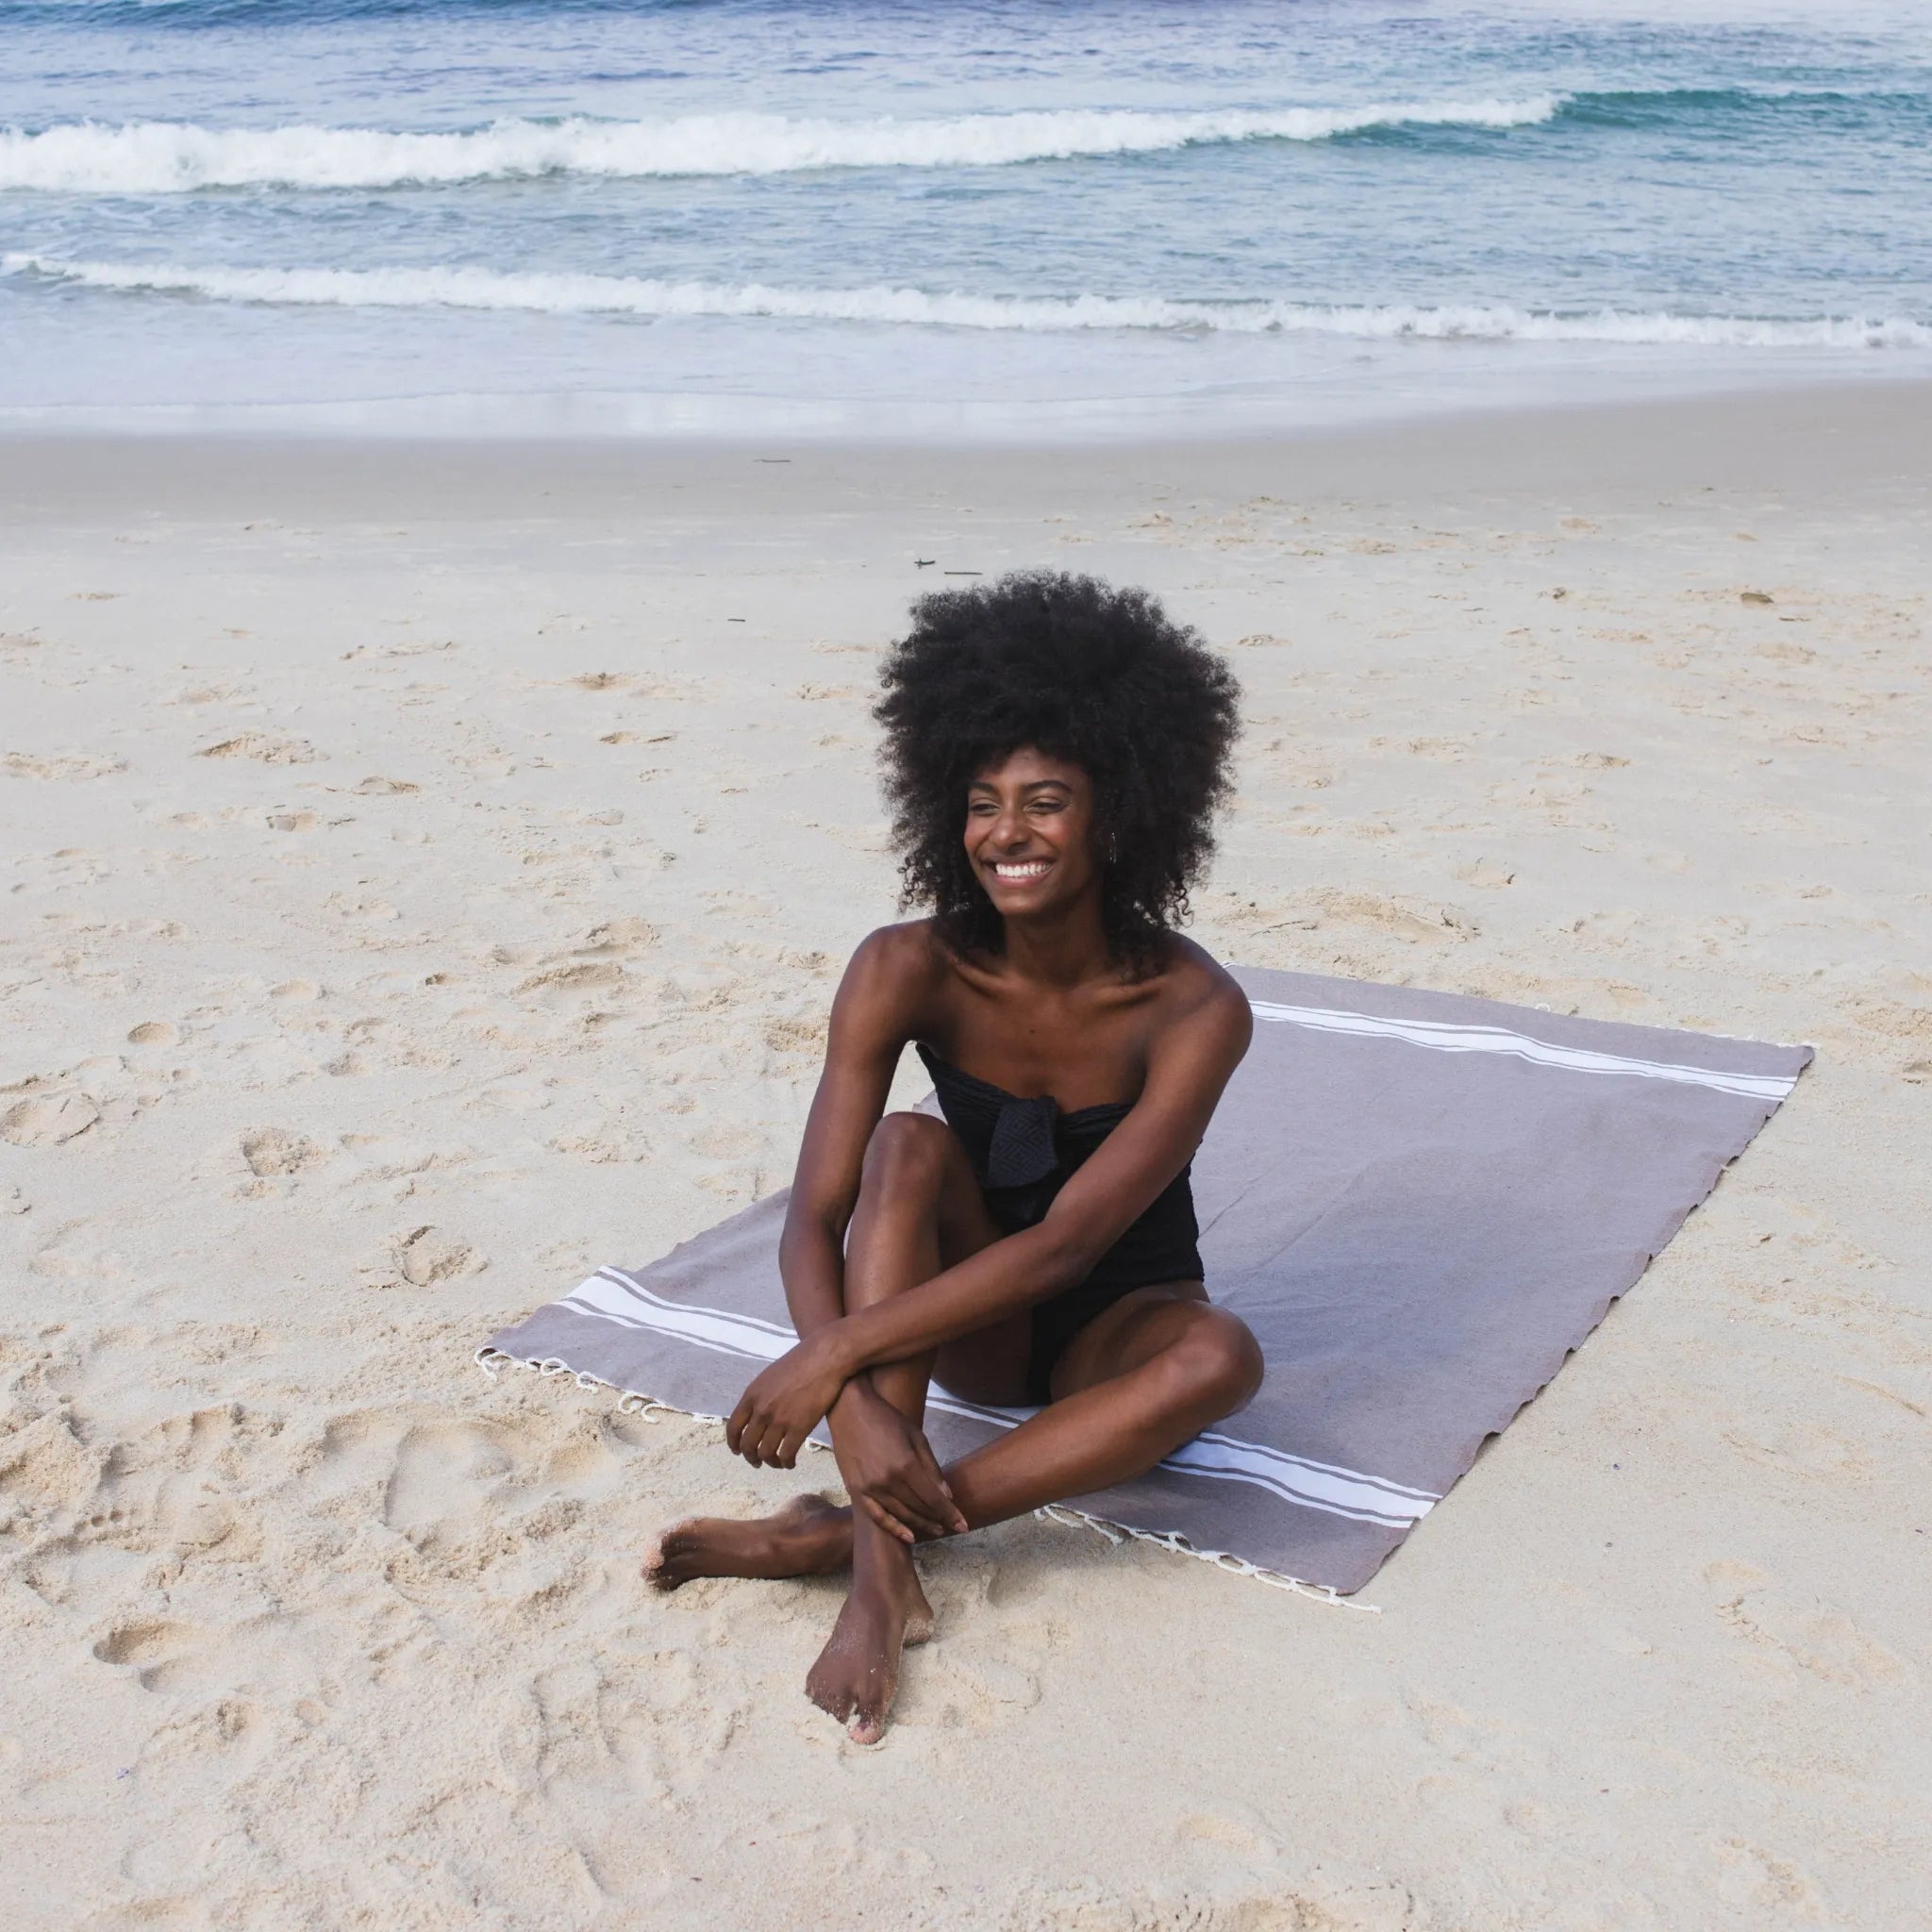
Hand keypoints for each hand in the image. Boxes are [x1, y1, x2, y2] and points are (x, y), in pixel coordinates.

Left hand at [726, 1331, 849, 1468]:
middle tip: (757, 1462)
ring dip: (770, 1462)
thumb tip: (757, 1414)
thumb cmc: (800, 1362)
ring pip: (766, 1453)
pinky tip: (791, 1463)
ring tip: (777, 1463)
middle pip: (748, 1445)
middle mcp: (761, 1410)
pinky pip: (786, 1454)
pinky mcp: (799, 1428)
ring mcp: (779, 1420)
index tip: (738, 1451)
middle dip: (751, 1457)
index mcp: (751, 1396)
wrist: (824, 1358)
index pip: (733, 1428)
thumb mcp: (769, 1376)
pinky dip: (786, 1463)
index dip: (734, 1444)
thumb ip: (759, 1395)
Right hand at [829, 1379, 967, 1544]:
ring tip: (937, 1530)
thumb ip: (932, 1468)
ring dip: (921, 1524)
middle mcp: (888, 1481)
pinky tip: (909, 1537)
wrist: (850, 1410)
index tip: (964, 1526)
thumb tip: (948, 1495)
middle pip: (919, 1508)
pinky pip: (877, 1517)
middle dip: (940, 1519)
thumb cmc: (887, 1419)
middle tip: (955, 1528)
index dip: (950, 1514)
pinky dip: (893, 1529)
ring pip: (901, 1515)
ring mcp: (870, 1488)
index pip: (934, 1499)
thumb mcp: (916, 1437)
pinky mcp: (856, 1490)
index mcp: (906, 1465)